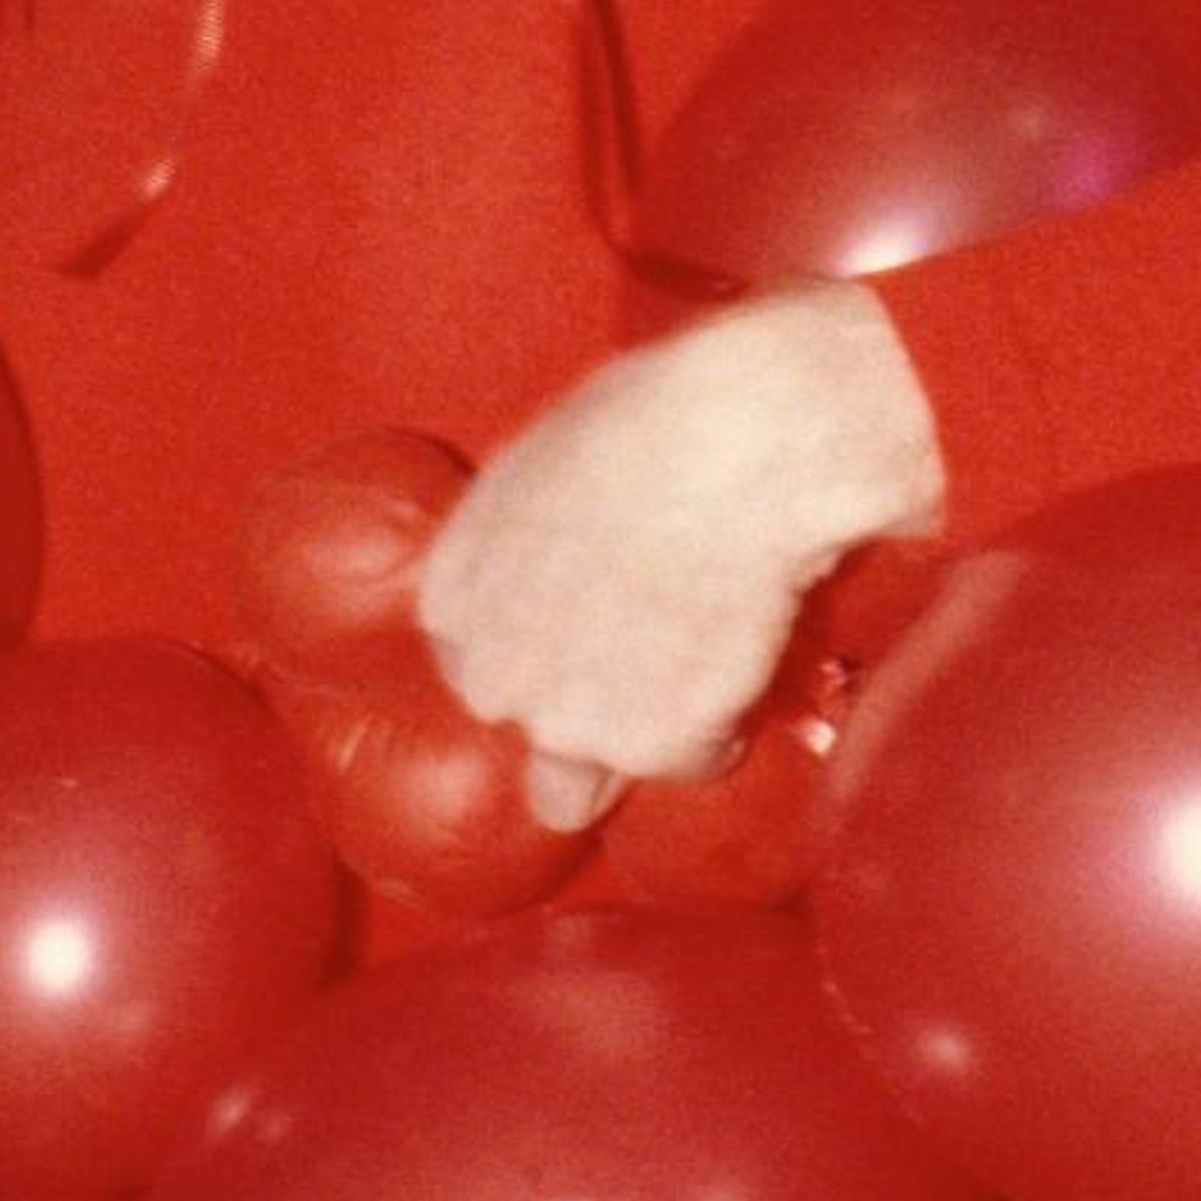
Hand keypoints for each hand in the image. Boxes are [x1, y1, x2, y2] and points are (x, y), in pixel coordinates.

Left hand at [418, 282, 947, 828]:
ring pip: (593, 783)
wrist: (739, 441)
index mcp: (453, 596)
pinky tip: (747, 650)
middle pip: (530, 734)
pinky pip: (698, 762)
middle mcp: (492, 673)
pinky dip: (727, 725)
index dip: (543, 649)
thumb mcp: (546, 461)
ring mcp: (568, 721)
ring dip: (647, 737)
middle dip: (586, 710)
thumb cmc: (654, 417)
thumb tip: (562, 550)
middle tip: (658, 652)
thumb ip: (528, 537)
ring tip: (706, 655)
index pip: (475, 665)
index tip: (590, 628)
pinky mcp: (657, 749)